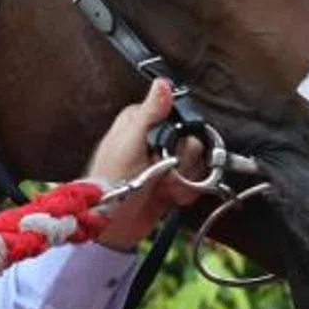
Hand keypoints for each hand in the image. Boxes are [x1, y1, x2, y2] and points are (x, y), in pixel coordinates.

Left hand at [85, 79, 205, 251]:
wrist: (112, 225)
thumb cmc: (111, 182)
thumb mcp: (130, 142)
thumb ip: (149, 112)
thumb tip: (162, 84)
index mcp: (140, 122)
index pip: (180, 117)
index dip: (177, 136)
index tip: (164, 148)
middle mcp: (154, 140)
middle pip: (192, 141)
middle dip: (181, 162)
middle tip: (160, 171)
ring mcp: (164, 163)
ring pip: (197, 163)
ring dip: (183, 180)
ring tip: (162, 188)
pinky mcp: (172, 184)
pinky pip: (196, 183)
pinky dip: (185, 193)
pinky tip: (168, 197)